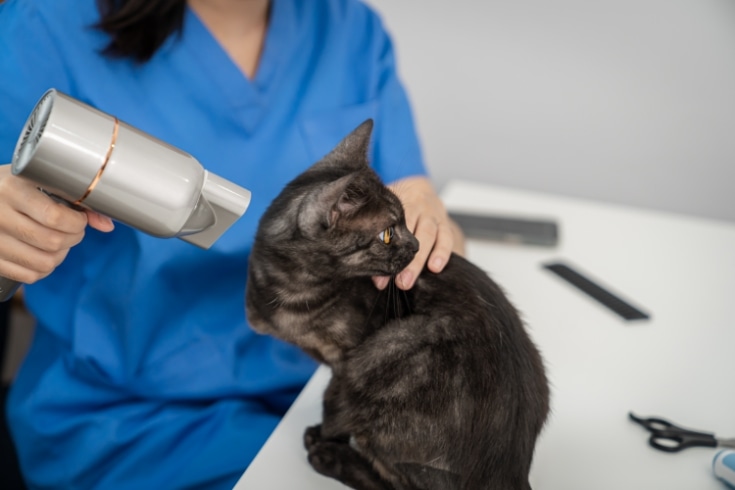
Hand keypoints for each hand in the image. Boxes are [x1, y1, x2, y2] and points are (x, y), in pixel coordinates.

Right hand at [0, 164, 113, 283]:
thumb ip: (78, 201)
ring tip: (58, 241)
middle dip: (73, 238)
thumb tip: (107, 225)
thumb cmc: (18, 187)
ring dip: (61, 255)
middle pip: (52, 242)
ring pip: (43, 263)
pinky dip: (44, 269)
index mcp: (11, 189)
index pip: (54, 217)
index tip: (79, 219)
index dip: (76, 223)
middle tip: (73, 230)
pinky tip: (43, 253)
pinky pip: (29, 276)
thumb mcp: (43, 182)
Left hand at [373, 176, 464, 289]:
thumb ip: (375, 229)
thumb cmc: (395, 208)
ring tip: (414, 278)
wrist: (418, 186)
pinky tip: (436, 267)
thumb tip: (363, 262)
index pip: (390, 229)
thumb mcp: (384, 210)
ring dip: (421, 260)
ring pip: (429, 235)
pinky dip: (443, 252)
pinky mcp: (444, 222)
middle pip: (410, 234)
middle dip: (406, 260)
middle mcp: (416, 208)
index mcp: (398, 205)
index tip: (377, 274)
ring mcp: (431, 215)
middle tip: (401, 282)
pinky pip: (447, 237)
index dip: (384, 251)